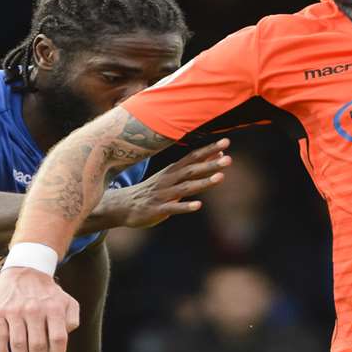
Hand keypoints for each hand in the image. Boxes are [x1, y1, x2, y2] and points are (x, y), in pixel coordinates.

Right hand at [0, 266, 78, 351]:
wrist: (24, 270)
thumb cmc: (48, 293)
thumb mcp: (67, 301)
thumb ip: (72, 319)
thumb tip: (66, 337)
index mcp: (53, 309)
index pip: (58, 338)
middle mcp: (34, 310)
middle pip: (37, 346)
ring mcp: (15, 312)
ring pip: (18, 345)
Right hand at [111, 139, 230, 227]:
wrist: (123, 206)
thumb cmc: (153, 190)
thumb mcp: (172, 176)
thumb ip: (193, 167)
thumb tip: (216, 154)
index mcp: (173, 171)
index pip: (193, 157)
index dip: (209, 150)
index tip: (226, 143)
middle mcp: (169, 180)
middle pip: (192, 170)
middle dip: (211, 164)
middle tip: (229, 159)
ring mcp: (163, 194)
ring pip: (186, 187)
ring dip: (203, 182)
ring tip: (220, 178)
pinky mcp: (158, 209)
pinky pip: (173, 208)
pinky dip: (185, 206)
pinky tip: (198, 205)